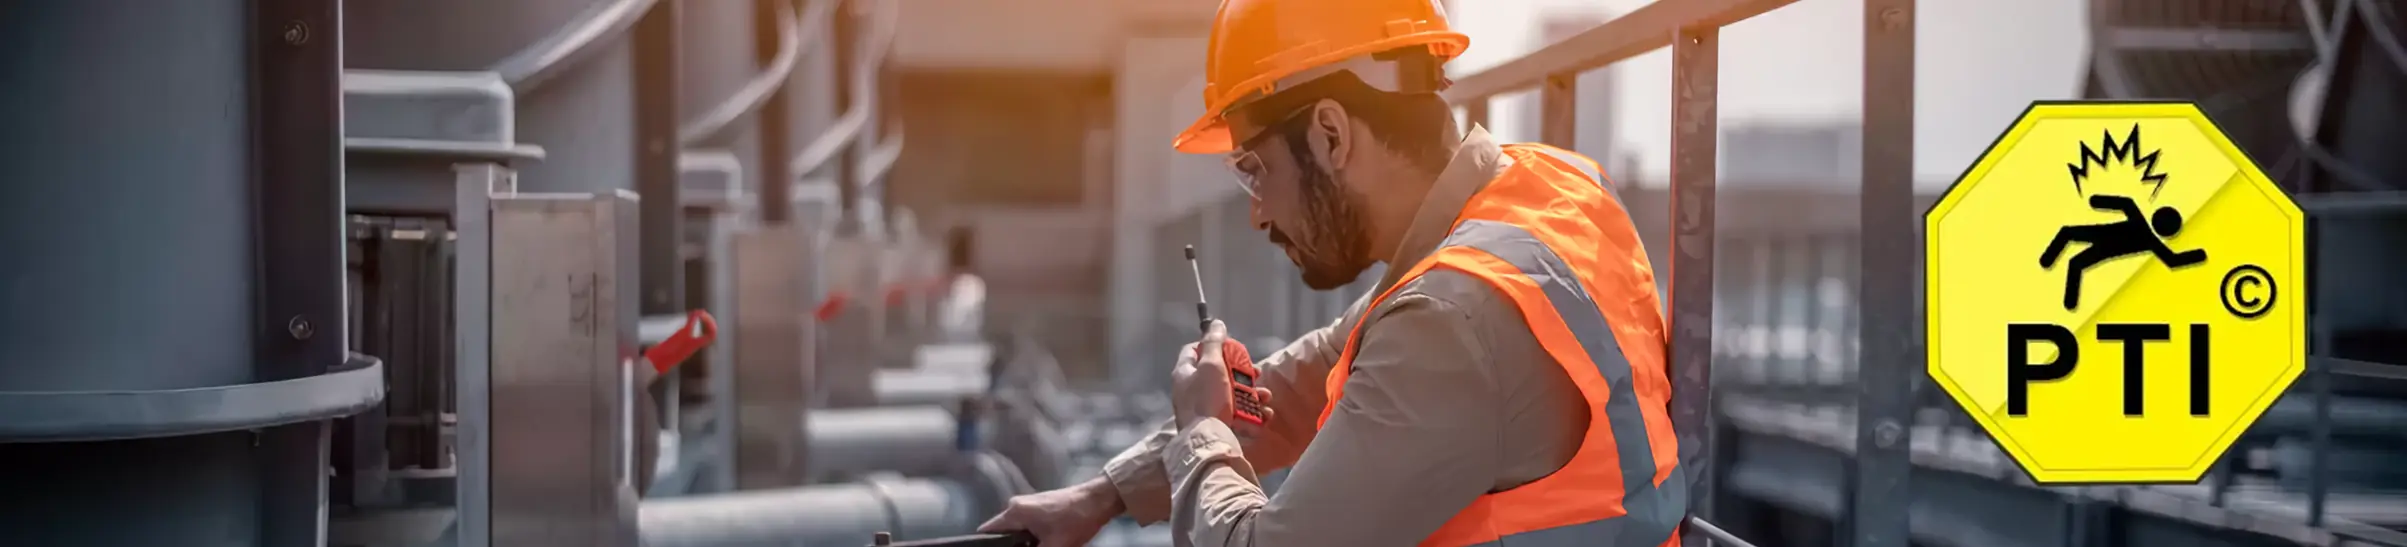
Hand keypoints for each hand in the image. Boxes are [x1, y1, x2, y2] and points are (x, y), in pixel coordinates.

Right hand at [978, 477, 1122, 545]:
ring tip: (1042, 546)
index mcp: (1014, 512)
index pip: (987, 532)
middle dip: (1011, 546)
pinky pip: (1028, 525)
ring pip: (1017, 530)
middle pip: (1002, 533)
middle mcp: (1017, 505)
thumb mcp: (1054, 546)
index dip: (987, 545)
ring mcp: (1029, 504)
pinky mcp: (1040, 506)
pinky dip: (1033, 537)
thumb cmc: (1077, 519)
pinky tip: (1046, 543)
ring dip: (1024, 543)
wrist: (1099, 500)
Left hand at [1171, 320, 1274, 433]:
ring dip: (1253, 394)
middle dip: (1242, 373)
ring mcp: (1204, 410)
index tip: (1230, 347)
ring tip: (1265, 397)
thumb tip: (1216, 323)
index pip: (1193, 350)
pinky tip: (1264, 415)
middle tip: (1256, 373)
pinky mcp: (1217, 426)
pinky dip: (1252, 414)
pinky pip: (1237, 415)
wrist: (1207, 442)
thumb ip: (1213, 343)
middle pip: (1218, 374)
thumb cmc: (1207, 400)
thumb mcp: (1211, 365)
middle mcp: (1191, 391)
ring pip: (1232, 395)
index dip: (1211, 345)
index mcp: (1184, 374)